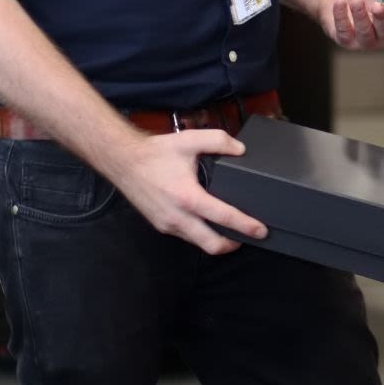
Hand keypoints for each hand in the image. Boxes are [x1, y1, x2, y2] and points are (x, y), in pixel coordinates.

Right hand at [105, 128, 266, 254]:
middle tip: (249, 236)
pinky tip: (209, 224)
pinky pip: (186, 236)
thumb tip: (241, 150)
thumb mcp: (190, 140)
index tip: (260, 230)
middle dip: (233, 244)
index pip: (223, 217)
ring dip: (216, 241)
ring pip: (198, 243)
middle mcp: (177, 217)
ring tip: (232, 231)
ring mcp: (167, 224)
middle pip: (211, 244)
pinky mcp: (161, 225)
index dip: (245, 225)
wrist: (123, 161)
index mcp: (187, 197)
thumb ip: (219, 141)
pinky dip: (201, 234)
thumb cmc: (155, 153)